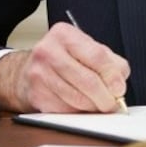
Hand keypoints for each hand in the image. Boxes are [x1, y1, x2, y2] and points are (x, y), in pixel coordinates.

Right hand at [0, 21, 129, 113]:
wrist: (25, 72)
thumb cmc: (62, 59)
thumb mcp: (86, 49)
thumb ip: (109, 61)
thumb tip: (120, 81)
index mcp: (64, 34)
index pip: (97, 56)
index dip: (112, 76)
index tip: (119, 88)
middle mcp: (48, 51)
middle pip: (88, 81)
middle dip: (105, 97)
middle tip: (112, 103)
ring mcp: (39, 74)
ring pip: (78, 99)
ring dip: (93, 106)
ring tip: (97, 104)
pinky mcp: (36, 96)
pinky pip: (66, 110)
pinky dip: (78, 112)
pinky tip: (79, 105)